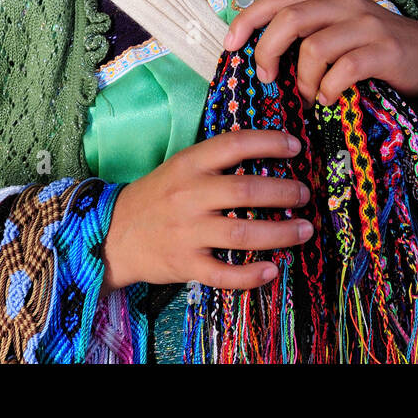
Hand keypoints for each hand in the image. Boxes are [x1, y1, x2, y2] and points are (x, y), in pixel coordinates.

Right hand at [99, 130, 310, 297]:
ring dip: (280, 233)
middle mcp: (189, 196)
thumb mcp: (180, 166)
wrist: (112, 235)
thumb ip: (215, 161)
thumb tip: (267, 154)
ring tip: (305, 230)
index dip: (269, 143)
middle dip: (284, 192)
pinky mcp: (185, 264)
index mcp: (189, 164)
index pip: (234, 145)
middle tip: (305, 194)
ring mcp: (187, 232)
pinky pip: (223, 274)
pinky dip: (250, 275)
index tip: (296, 147)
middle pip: (245, 191)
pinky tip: (271, 270)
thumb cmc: (156, 197)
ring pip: (241, 234)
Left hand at [221, 0, 417, 112]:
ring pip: (314, 48)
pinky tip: (330, 99)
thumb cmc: (375, 48)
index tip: (229, 45)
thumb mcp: (338, 29)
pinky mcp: (384, 50)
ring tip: (308, 95)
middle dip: (267, 52)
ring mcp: (365, 25)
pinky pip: (345, 69)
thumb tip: (259, 54)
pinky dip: (330, 88)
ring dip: (302, 80)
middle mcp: (344, 3)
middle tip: (266, 78)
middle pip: (289, 20)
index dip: (247, 20)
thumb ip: (306, 32)